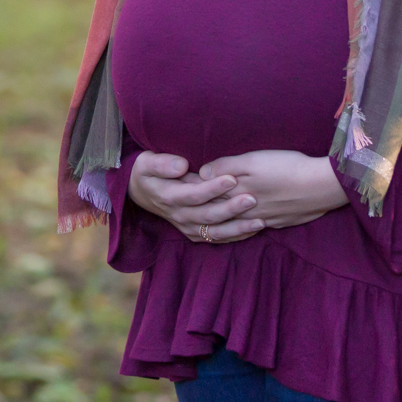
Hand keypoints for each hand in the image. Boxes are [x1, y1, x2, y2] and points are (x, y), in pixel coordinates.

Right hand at [127, 151, 264, 243]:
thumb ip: (162, 163)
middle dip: (231, 208)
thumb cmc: (147, 172)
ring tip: (260, 221)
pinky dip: (236, 236)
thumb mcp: (146, 162)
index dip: (213, 188)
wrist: (141, 193)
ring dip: (238, 227)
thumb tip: (182, 165)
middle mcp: (179, 215)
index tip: (232, 178)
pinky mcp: (195, 233)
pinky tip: (254, 230)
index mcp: (169, 197)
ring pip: (216, 232)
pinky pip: (217, 238)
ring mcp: (187, 227)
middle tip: (252, 198)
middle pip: (208, 215)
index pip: (194, 194)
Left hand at [198, 150, 345, 229]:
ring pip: (236, 221)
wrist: (322, 186)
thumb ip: (226, 166)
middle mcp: (247, 210)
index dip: (193, 188)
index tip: (178, 184)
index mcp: (238, 192)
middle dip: (201, 205)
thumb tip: (202, 173)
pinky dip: (242, 226)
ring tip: (209, 214)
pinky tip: (241, 224)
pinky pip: (253, 228)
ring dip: (221, 218)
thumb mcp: (254, 160)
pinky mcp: (279, 222)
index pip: (208, 193)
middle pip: (219, 209)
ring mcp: (264, 219)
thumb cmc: (287, 167)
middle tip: (184, 201)